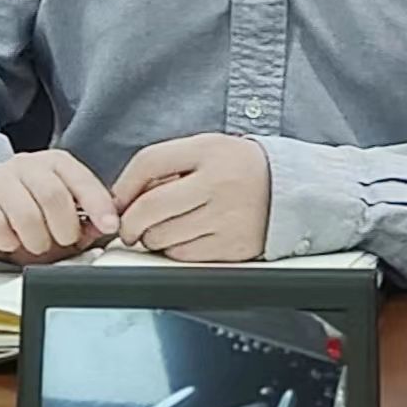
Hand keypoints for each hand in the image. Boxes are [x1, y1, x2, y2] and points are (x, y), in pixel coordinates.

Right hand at [0, 150, 118, 261]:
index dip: (97, 204)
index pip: (80, 178)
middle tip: (64, 241)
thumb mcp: (58, 211)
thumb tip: (104, 226)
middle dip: (64, 227)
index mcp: (53, 163)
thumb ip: (83, 218)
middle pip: (53, 195)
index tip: (109, 225)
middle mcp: (25, 164)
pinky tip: (10, 242)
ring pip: (25, 211)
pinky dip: (7, 240)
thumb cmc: (25, 207)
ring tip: (36, 245)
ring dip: (36, 238)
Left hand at [112, 133, 271, 261]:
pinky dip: (174, 252)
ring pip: (162, 237)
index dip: (124, 185)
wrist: (288, 190)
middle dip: (130, 222)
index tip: (117, 199)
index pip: (149, 161)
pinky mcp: (232, 248)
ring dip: (152, 238)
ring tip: (161, 230)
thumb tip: (124, 196)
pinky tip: (183, 239)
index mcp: (208, 150)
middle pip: (150, 207)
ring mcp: (225, 217)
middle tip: (129, 226)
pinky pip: (183, 257)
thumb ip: (168, 164)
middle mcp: (217, 183)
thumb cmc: (238, 168)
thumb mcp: (207, 149)